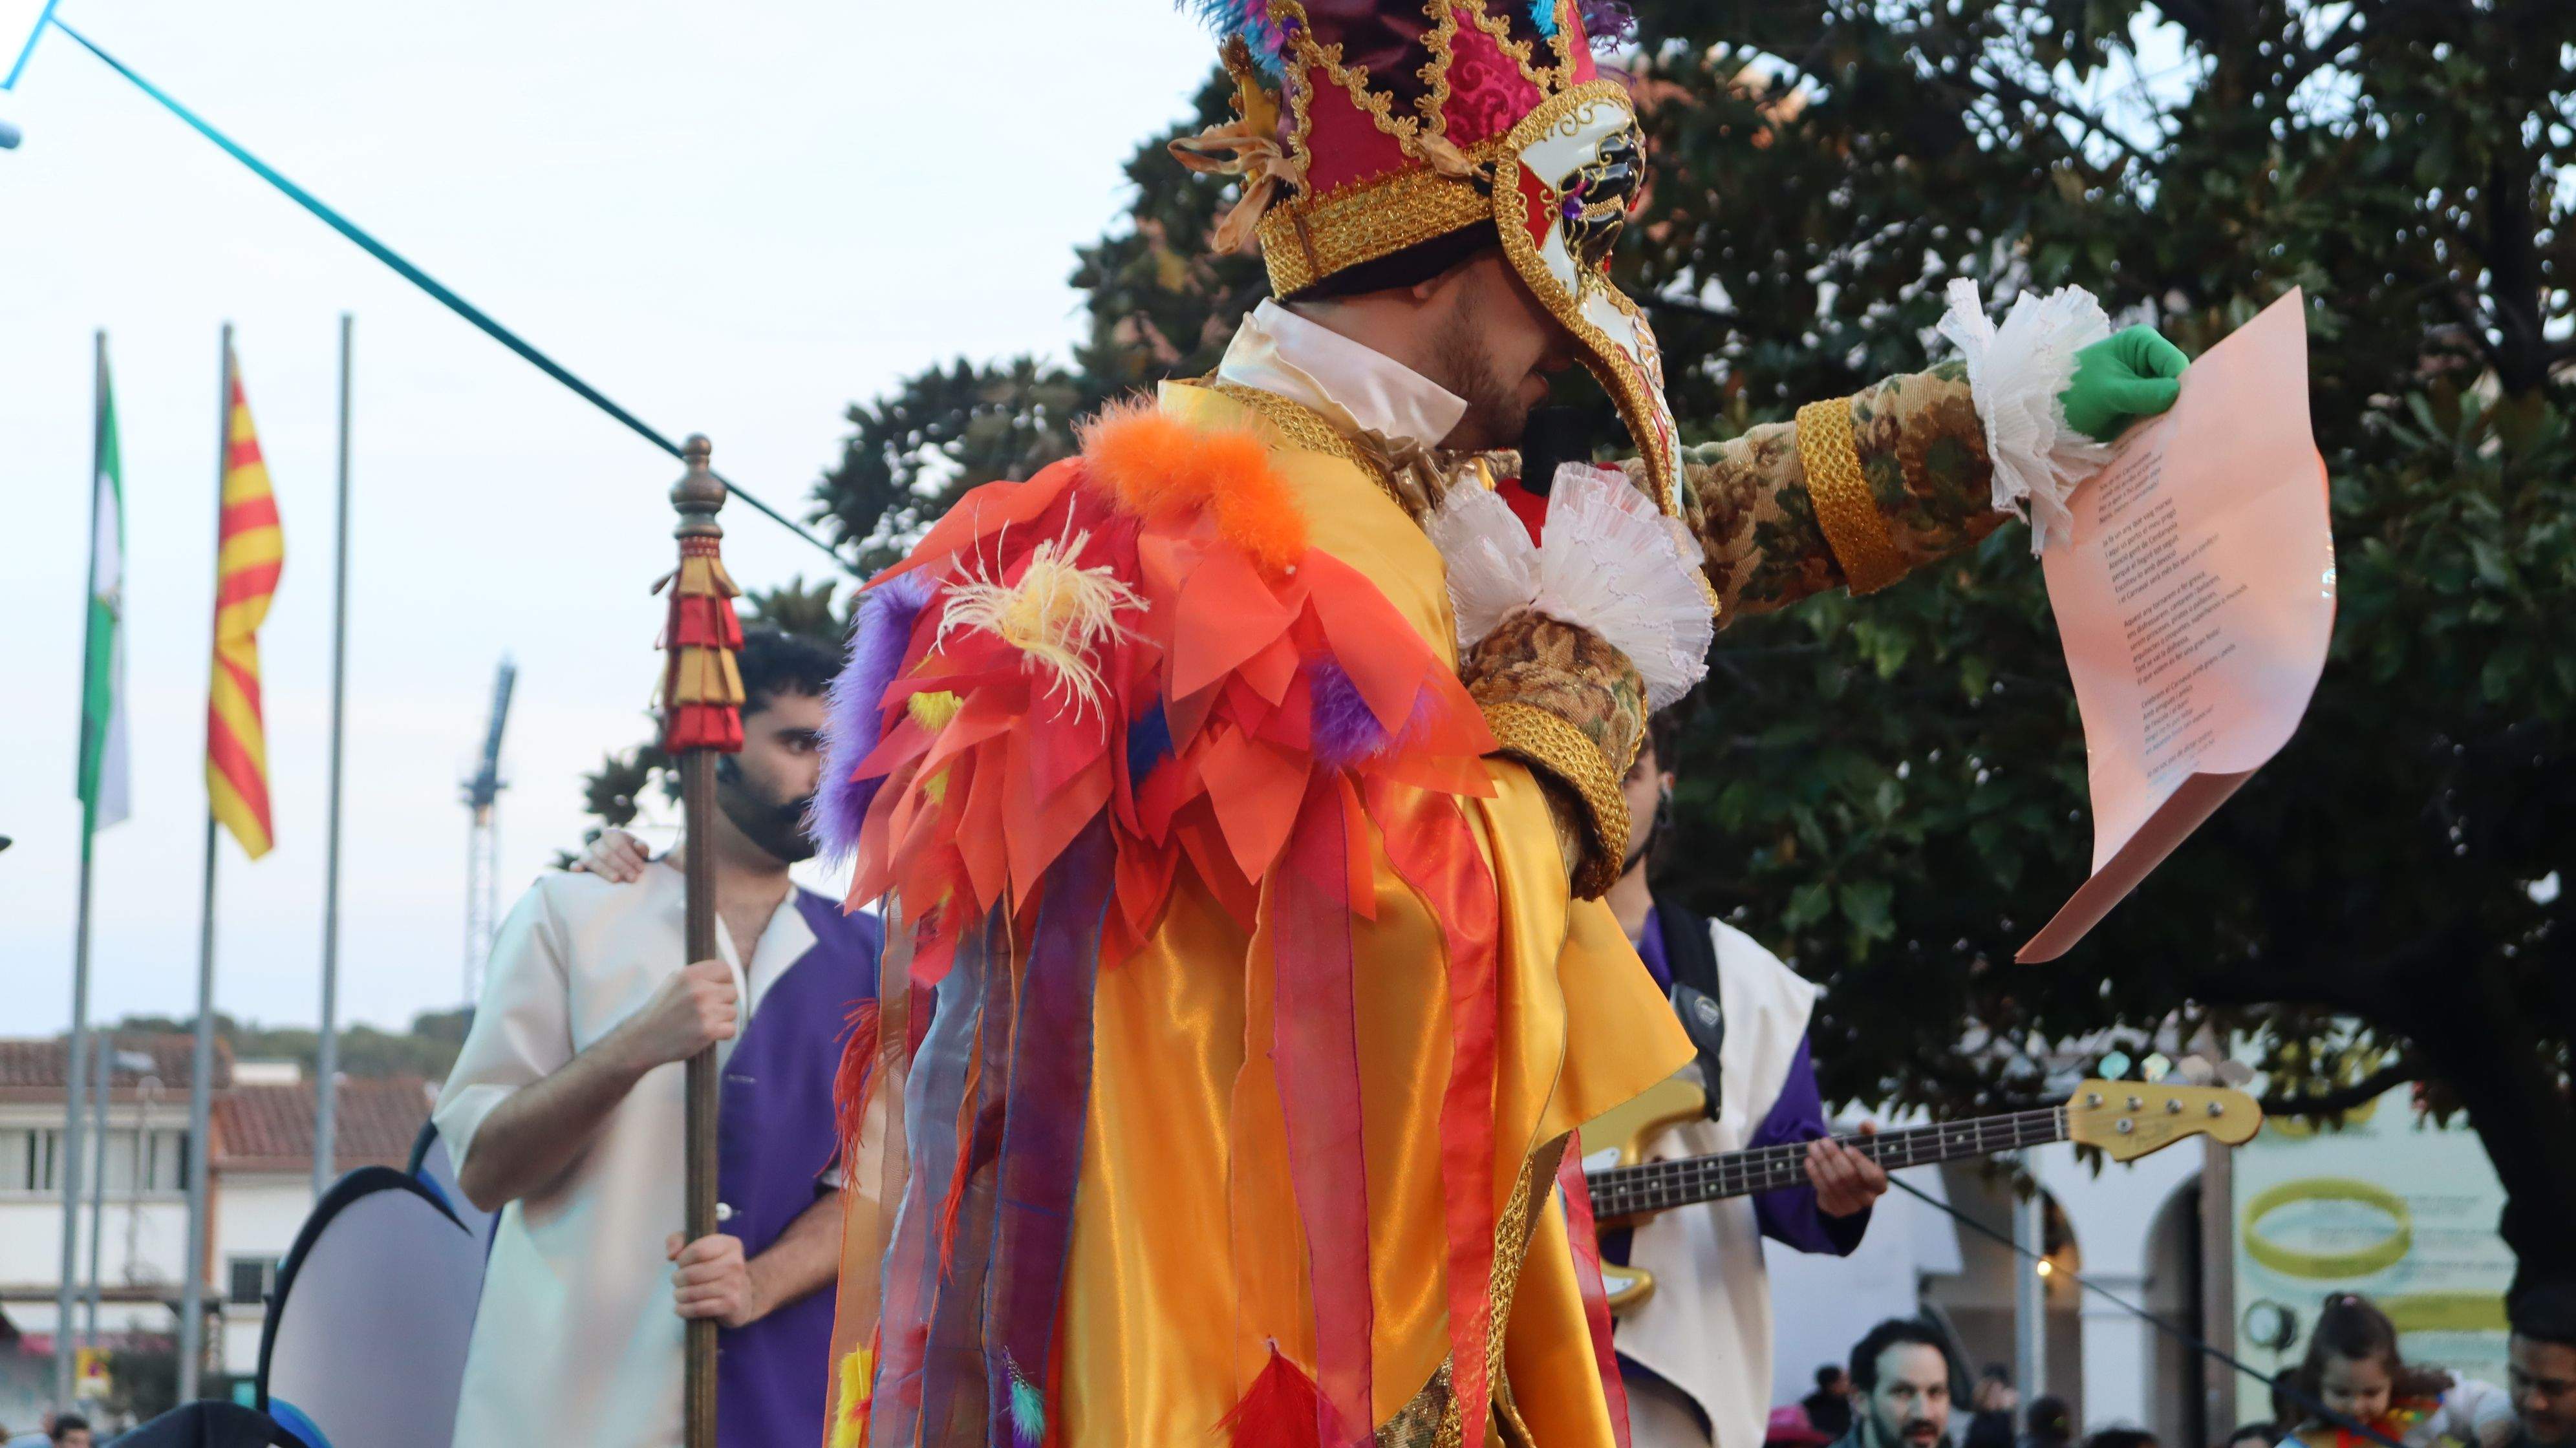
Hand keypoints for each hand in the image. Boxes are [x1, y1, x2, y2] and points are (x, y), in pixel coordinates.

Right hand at [570, 828, 651, 882]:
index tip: (641, 869)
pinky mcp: (581, 864)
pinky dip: (576, 867)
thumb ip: (643, 849)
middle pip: (607, 853)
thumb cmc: (633, 858)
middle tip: (633, 878)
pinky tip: (580, 871)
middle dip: (621, 866)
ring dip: (604, 870)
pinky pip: (575, 865)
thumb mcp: (641, 852)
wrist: (623, 865)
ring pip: (591, 860)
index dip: (630, 856)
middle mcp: (597, 842)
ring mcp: (587, 852)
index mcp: (612, 834)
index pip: (619, 843)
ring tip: (617, 880)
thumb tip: (639, 845)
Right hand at [617, 959, 737, 1070]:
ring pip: (733, 1011)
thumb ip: (698, 977)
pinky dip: (722, 1034)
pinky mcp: (708, 1031)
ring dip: (722, 1019)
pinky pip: (731, 1029)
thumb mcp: (674, 983)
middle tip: (707, 1011)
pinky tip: (707, 1034)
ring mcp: (704, 1010)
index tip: (717, 990)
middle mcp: (699, 990)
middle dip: (723, 1002)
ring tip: (703, 1023)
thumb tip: (724, 974)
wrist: (643, 1040)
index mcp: (690, 975)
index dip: (724, 981)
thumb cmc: (660, 1012)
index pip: (726, 969)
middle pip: (732, 991)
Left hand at [668, 1232, 765, 1327]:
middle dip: (677, 1279)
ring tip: (679, 1295)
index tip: (682, 1264)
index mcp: (730, 1245)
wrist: (742, 1296)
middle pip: (692, 1273)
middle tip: (678, 1282)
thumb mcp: (699, 1246)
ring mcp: (735, 1285)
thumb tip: (671, 1255)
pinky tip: (680, 1308)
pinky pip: (698, 1308)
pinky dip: (684, 1310)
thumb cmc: (714, 1268)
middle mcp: (736, 1263)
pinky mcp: (732, 1304)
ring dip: (679, 1296)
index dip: (682, 1260)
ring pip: (693, 1293)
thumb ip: (678, 1240)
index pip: (697, 1251)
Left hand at [1808, 1123, 1888, 1217]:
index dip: (1860, 1161)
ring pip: (1833, 1183)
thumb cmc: (1857, 1162)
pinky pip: (1823, 1191)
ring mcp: (1852, 1207)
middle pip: (1849, 1176)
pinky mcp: (1836, 1210)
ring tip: (1813, 1147)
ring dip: (1821, 1162)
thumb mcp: (1866, 1148)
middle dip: (1833, 1156)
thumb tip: (1867, 1124)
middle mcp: (1868, 1198)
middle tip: (1823, 1141)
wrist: (1846, 1187)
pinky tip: (1809, 1161)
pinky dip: (1814, 1174)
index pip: (1873, 1175)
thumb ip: (1868, 1134)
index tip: (1847, 1147)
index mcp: (1880, 1184)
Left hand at [2058, 325, 2188, 442]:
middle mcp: (2149, 360)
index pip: (2175, 363)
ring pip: (2172, 402)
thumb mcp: (2108, 392)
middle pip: (2177, 383)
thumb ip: (2143, 393)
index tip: (2182, 410)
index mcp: (2143, 343)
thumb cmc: (2073, 393)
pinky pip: (2160, 416)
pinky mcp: (2142, 406)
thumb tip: (2177, 392)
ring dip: (2171, 419)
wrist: (2050, 415)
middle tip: (2179, 429)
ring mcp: (2147, 384)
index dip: (2182, 385)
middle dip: (2179, 404)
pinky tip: (2160, 442)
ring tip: (2171, 438)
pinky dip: (2159, 428)